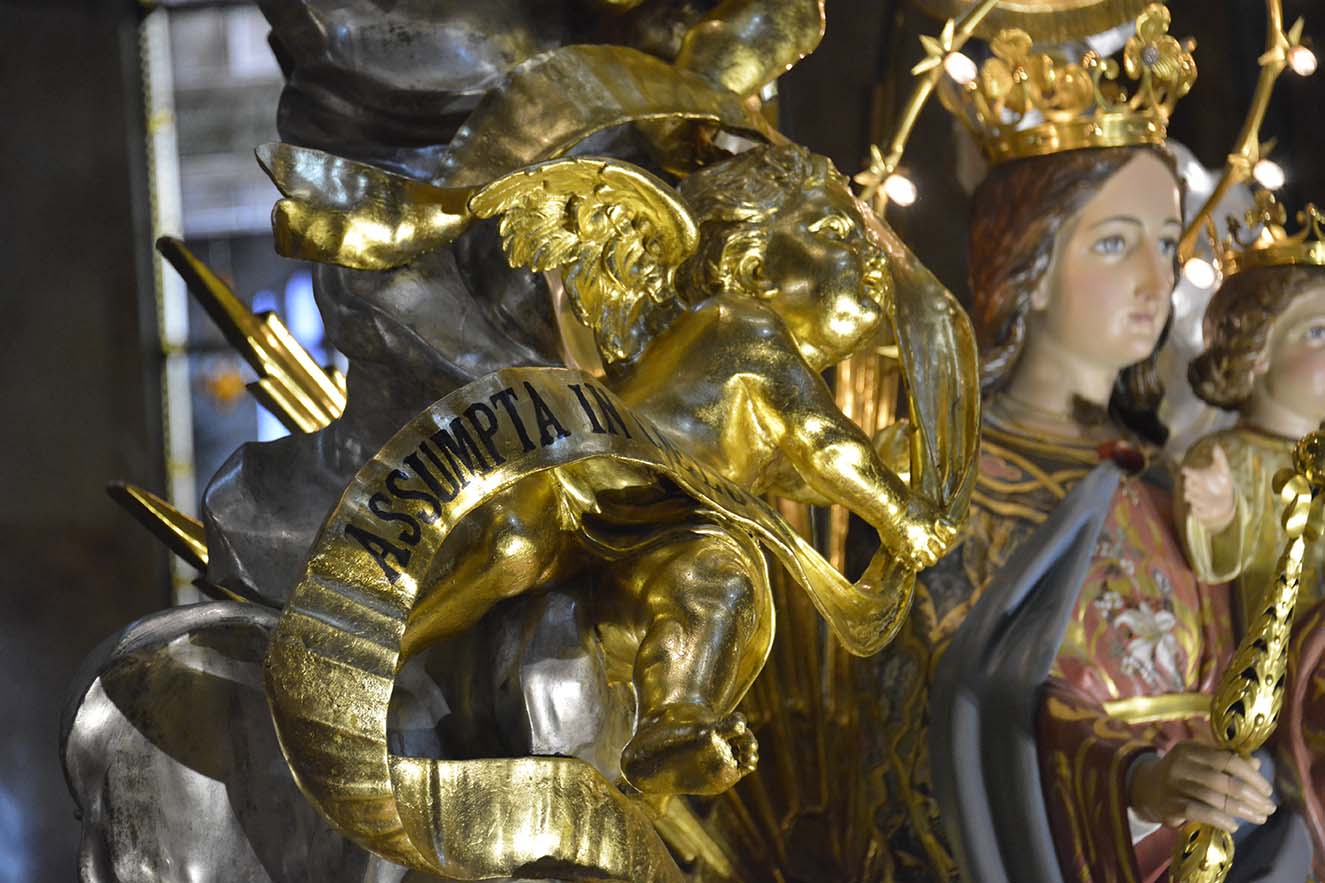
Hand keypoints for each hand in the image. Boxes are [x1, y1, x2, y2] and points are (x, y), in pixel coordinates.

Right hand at [886, 496, 956, 570]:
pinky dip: (916, 563)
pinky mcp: (906, 553)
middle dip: (938, 548)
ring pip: (931, 560)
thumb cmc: (906, 501)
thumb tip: (941, 521)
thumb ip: (937, 515)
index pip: (951, 535)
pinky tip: (911, 557)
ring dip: (928, 557)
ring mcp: (919, 547)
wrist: (889, 506)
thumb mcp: (927, 504)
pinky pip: (917, 566)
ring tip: (921, 553)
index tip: (938, 531)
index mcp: (938, 525)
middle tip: (929, 544)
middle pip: (942, 550)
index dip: (946, 534)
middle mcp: (931, 538)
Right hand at [1128, 743, 1274, 832]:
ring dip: (1241, 810)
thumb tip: (1256, 763)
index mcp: (1190, 749)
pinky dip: (1219, 819)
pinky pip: (1199, 812)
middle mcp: (1180, 764)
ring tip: (1259, 818)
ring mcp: (1173, 784)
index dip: (1251, 775)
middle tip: (1269, 808)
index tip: (1268, 790)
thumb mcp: (1200, 761)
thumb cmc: (1182, 773)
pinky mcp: (1169, 804)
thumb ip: (1226, 761)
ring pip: (1213, 797)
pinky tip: (1234, 826)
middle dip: (1251, 796)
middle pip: (1223, 779)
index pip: (1227, 758)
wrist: (1146, 788)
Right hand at [1182, 444, 1235, 533]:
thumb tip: (1216, 445)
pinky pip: (1195, 509)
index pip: (1188, 473)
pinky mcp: (1196, 510)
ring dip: (1199, 497)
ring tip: (1209, 498)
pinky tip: (1208, 506)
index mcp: (1197, 477)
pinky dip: (1200, 508)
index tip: (1187, 470)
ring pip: (1189, 496)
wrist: (1225, 502)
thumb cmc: (1222, 484)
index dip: (1187, 472)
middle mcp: (1193, 488)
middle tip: (1204, 486)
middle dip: (1195, 486)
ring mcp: (1194, 499)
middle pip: (1187, 485)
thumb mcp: (1223, 471)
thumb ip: (1220, 459)